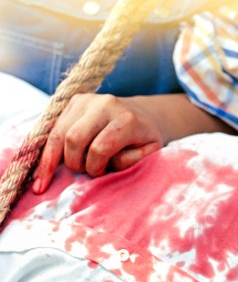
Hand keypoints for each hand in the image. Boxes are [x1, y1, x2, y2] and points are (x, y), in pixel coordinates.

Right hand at [33, 93, 163, 192]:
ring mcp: (86, 100)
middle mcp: (103, 105)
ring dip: (53, 158)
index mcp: (125, 119)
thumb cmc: (146, 139)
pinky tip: (43, 168)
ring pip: (58, 132)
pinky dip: (47, 148)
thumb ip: (131, 161)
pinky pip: (54, 127)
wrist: (144, 114)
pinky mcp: (74, 101)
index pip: (99, 149)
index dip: (95, 167)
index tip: (99, 174)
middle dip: (73, 162)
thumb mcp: (150, 153)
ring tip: (45, 180)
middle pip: (73, 138)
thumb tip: (105, 162)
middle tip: (81, 172)